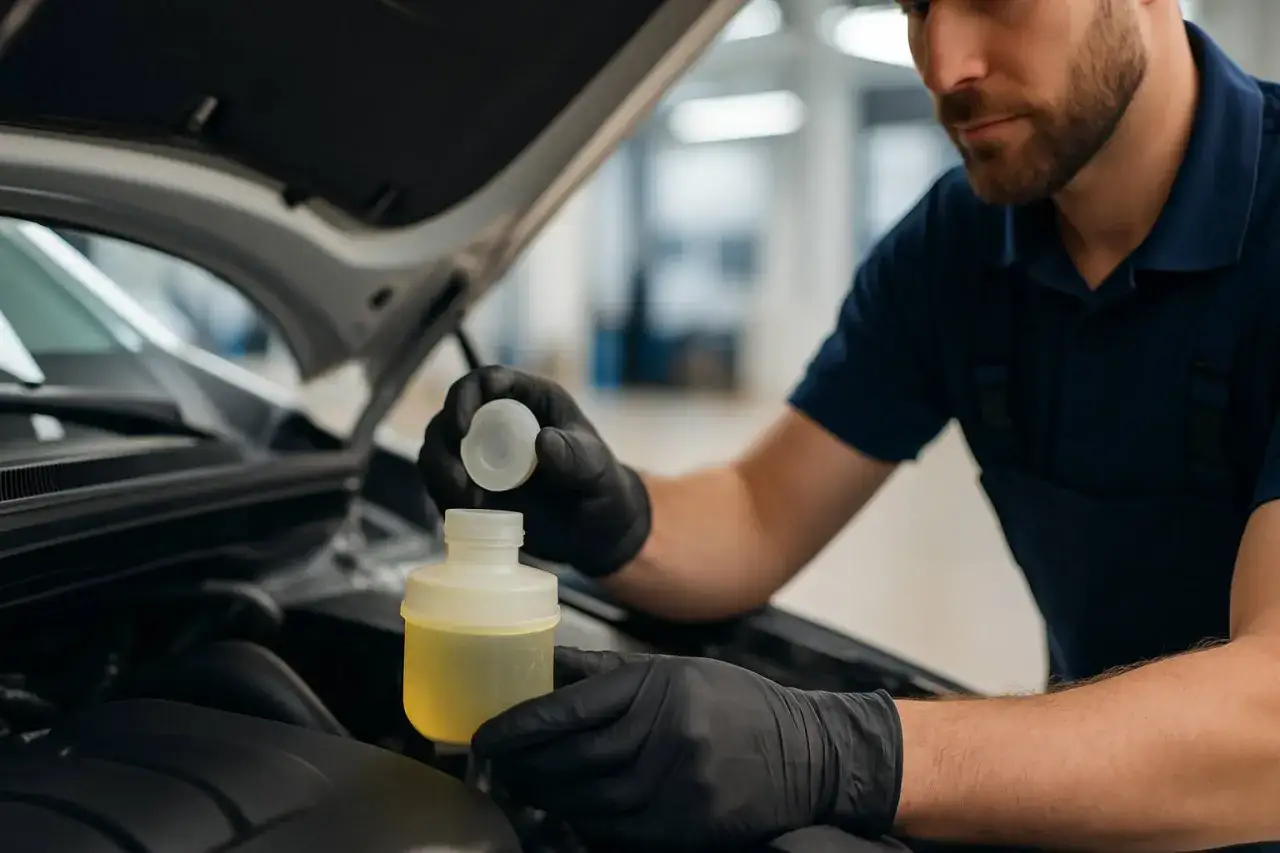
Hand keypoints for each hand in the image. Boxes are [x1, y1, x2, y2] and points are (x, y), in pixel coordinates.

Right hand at [418, 366, 650, 576]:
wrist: (597, 530)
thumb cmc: (602, 486)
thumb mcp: (596, 469)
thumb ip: (575, 455)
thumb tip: (542, 441)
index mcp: (530, 401)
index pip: (488, 381)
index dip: (467, 394)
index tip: (463, 425)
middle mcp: (498, 422)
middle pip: (451, 413)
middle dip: (444, 439)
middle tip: (458, 475)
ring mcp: (482, 455)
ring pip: (439, 448)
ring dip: (439, 469)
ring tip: (465, 497)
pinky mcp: (472, 486)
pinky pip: (441, 482)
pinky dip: (443, 493)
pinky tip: (468, 510)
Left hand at [472, 647, 903, 851]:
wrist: (807, 751)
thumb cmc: (734, 704)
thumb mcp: (675, 672)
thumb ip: (607, 676)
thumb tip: (544, 667)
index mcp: (658, 685)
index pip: (571, 707)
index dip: (521, 724)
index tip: (487, 735)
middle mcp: (667, 733)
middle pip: (573, 757)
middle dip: (525, 764)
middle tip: (496, 765)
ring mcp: (679, 783)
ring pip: (589, 798)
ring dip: (547, 795)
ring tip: (523, 787)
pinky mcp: (690, 824)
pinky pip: (618, 830)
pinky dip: (584, 823)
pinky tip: (568, 812)